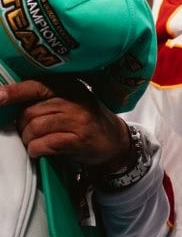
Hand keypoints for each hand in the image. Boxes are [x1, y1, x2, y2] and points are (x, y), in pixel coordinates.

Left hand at [0, 78, 130, 170]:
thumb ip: (45, 99)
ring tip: (37, 143)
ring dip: (29, 140)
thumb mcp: (70, 102)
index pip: (36, 86)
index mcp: (69, 86)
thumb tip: (8, 100)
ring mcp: (79, 119)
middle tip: (29, 132)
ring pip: (34, 128)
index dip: (14, 92)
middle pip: (30, 112)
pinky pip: (44, 144)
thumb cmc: (86, 121)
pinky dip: (37, 150)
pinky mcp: (79, 139)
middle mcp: (75, 99)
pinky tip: (42, 151)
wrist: (115, 141)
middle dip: (22, 126)